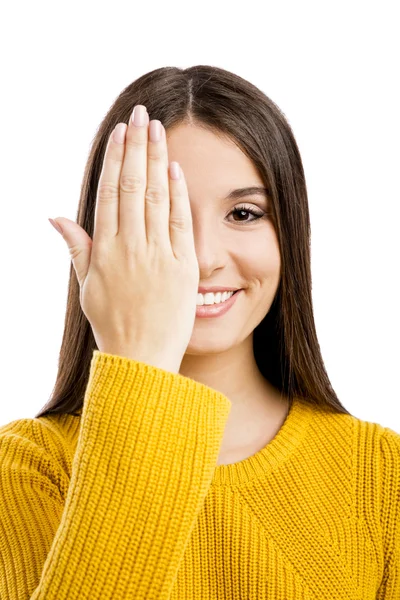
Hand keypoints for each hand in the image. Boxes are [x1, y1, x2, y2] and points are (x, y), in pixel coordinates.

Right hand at [50, 105, 198, 372]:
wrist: (142, 359)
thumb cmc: (113, 325)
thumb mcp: (88, 287)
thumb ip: (77, 248)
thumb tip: (55, 216)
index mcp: (105, 250)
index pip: (110, 193)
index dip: (115, 159)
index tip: (120, 133)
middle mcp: (130, 248)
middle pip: (133, 186)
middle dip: (137, 146)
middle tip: (141, 113)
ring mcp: (157, 256)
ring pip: (156, 197)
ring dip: (157, 159)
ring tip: (159, 128)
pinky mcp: (182, 267)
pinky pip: (180, 223)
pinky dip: (178, 195)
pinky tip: (176, 168)